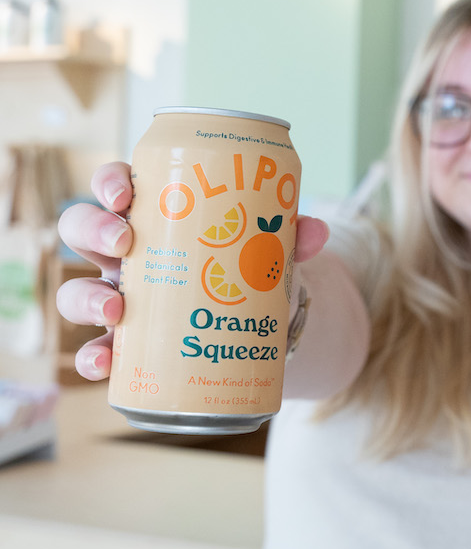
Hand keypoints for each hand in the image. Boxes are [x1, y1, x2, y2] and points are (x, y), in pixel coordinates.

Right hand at [55, 162, 329, 380]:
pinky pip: (97, 350)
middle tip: (124, 241)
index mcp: (155, 216)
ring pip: (76, 289)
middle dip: (94, 229)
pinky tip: (104, 365)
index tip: (126, 193)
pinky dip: (93, 358)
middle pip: (83, 229)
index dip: (110, 183)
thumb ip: (292, 236)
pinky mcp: (128, 343)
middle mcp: (126, 253)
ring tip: (117, 309)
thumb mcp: (269, 247)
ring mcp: (120, 297)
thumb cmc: (249, 267)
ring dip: (85, 297)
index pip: (117, 186)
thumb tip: (315, 229)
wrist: (257, 325)